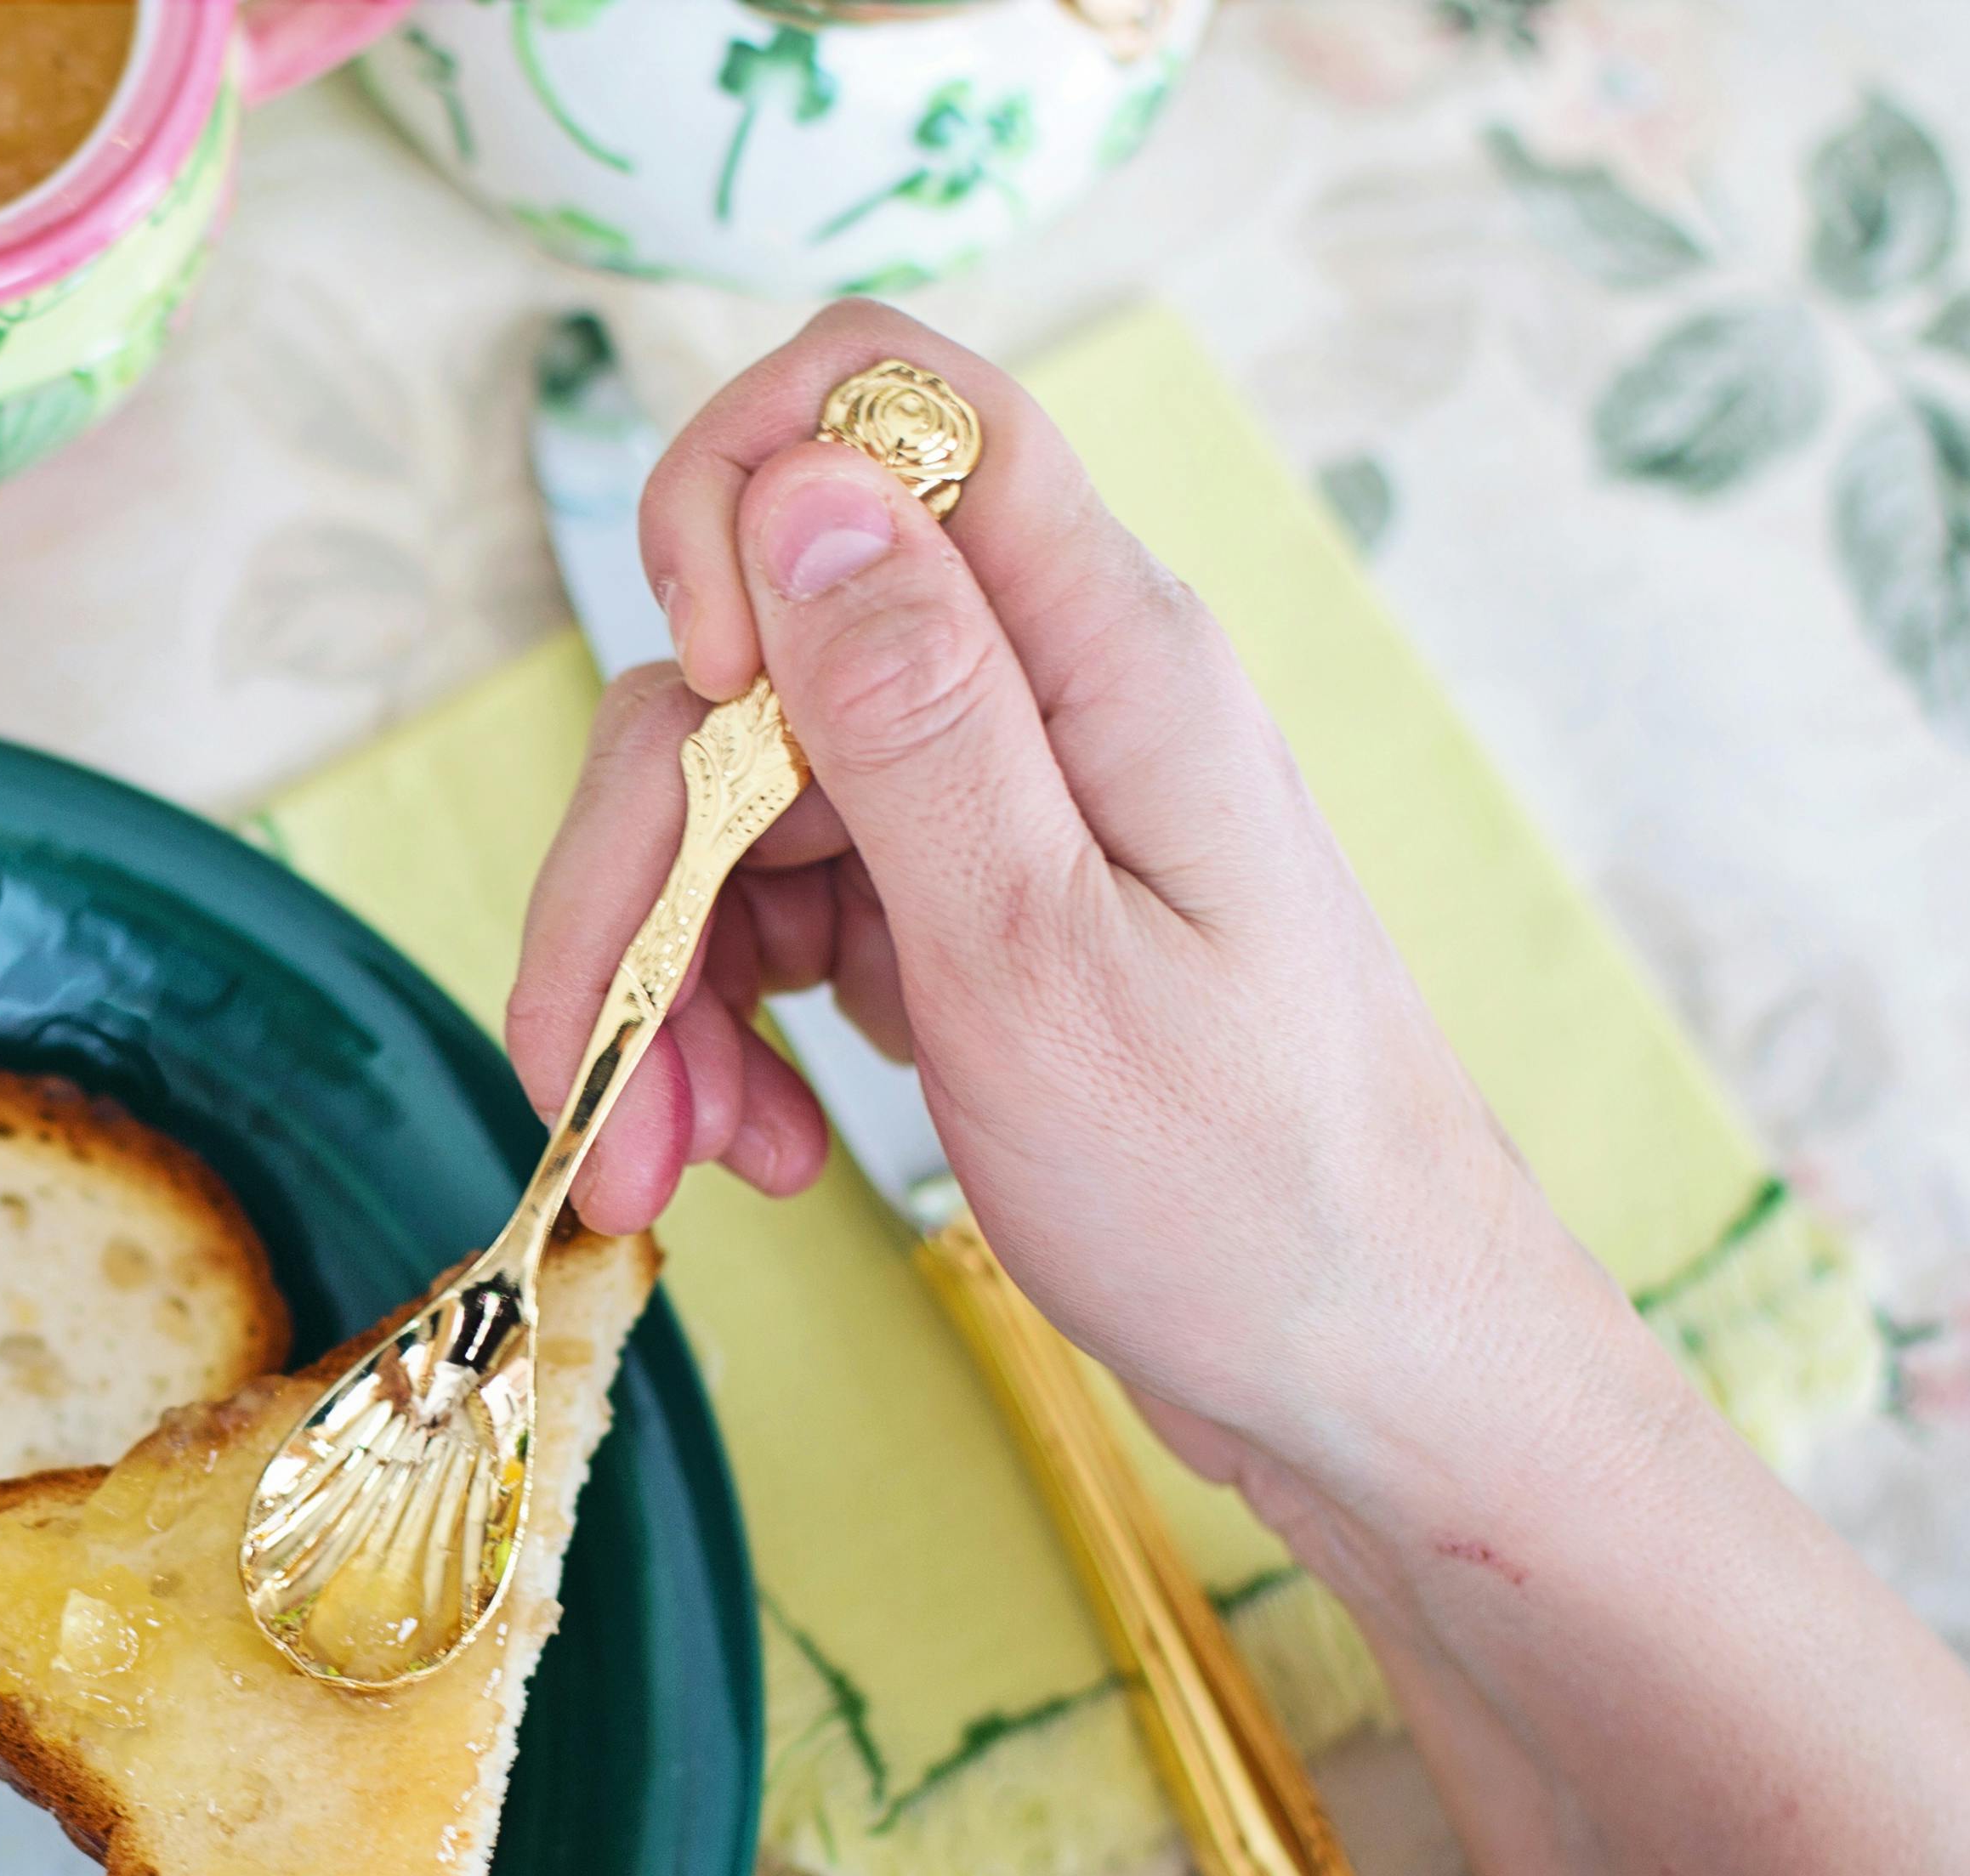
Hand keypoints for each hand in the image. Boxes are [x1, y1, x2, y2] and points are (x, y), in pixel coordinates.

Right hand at [508, 309, 1969, 1875]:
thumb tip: (796, 490)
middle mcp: (1044, 698)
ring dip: (659, 988)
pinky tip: (752, 1153)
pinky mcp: (967, 914)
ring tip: (675, 1170)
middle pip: (746, 663)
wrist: (1369, 1378)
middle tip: (600, 1088)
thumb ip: (915, 716)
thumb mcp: (1044, 960)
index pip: (884, 403)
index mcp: (1096, 657)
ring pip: (735, 807)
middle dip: (637, 866)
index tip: (694, 702)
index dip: (734, 501)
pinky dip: (725, 1032)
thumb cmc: (1247, 1195)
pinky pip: (780, 915)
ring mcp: (1000, 809)